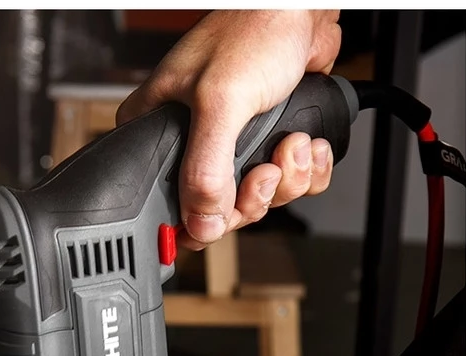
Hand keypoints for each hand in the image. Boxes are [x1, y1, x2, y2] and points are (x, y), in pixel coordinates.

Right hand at [116, 9, 341, 248]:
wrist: (302, 11)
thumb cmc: (253, 31)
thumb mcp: (219, 103)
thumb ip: (205, 171)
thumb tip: (201, 224)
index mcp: (160, 135)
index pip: (168, 206)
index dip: (200, 220)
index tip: (225, 210)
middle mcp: (194, 146)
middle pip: (219, 211)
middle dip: (256, 195)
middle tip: (266, 168)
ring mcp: (232, 149)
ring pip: (258, 200)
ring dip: (288, 178)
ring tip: (291, 142)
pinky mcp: (267, 145)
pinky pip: (287, 184)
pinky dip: (305, 169)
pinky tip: (306, 141)